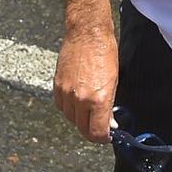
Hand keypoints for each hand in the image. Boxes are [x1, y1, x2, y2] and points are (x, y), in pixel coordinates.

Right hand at [53, 27, 118, 142]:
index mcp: (98, 99)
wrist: (87, 33)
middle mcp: (80, 99)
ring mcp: (66, 93)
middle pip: (82, 129)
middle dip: (92, 132)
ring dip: (80, 120)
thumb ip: (110, 104)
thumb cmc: (105, 52)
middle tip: (101, 128)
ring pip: (71, 119)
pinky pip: (62, 107)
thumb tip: (109, 122)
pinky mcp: (57, 86)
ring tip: (90, 113)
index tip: (107, 137)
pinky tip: (78, 103)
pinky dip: (70, 109)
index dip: (103, 138)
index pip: (97, 132)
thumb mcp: (114, 80)